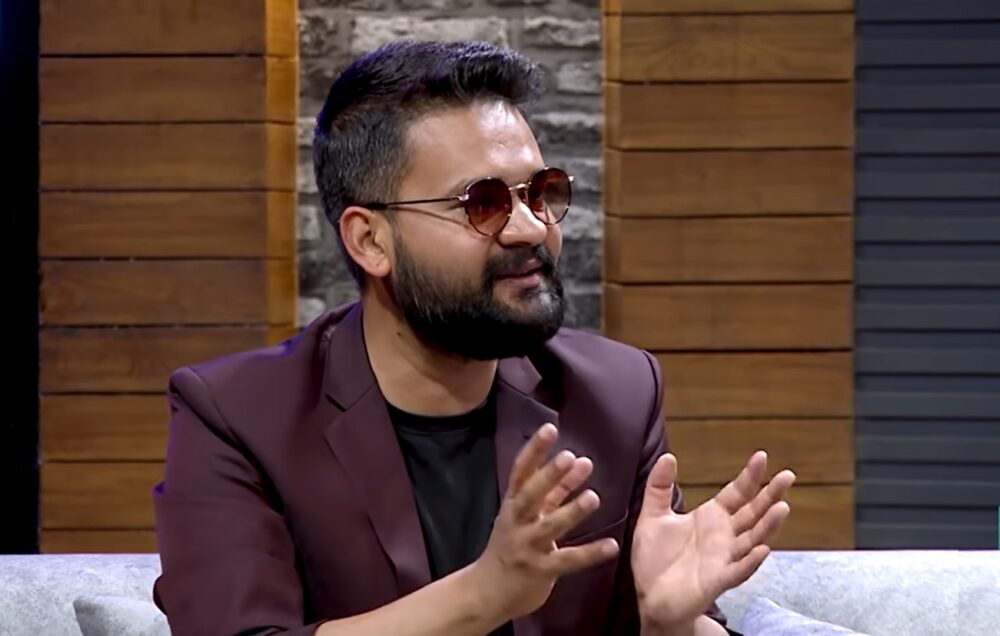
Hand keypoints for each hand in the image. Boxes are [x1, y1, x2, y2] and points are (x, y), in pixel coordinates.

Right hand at [469, 423, 619, 621]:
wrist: (487, 592)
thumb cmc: (511, 546)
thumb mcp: (526, 515)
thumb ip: (552, 491)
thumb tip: (578, 461)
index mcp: (513, 505)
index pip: (521, 472)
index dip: (534, 450)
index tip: (550, 428)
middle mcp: (516, 522)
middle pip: (530, 495)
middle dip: (548, 476)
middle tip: (570, 456)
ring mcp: (527, 546)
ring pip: (549, 527)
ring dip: (571, 511)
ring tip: (594, 496)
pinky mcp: (540, 571)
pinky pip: (568, 561)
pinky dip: (590, 553)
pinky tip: (611, 545)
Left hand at [631, 451, 794, 629]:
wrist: (649, 596)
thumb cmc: (655, 558)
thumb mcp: (653, 516)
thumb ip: (659, 487)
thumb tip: (668, 456)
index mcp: (711, 518)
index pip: (736, 493)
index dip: (749, 476)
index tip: (762, 456)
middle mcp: (723, 536)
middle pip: (753, 512)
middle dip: (770, 495)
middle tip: (787, 476)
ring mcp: (724, 558)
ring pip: (752, 539)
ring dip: (768, 525)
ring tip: (781, 507)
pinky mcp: (718, 580)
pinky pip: (738, 570)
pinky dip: (750, 560)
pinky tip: (762, 549)